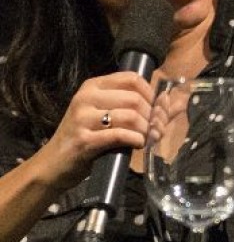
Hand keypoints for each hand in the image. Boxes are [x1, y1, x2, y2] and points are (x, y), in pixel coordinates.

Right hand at [39, 71, 154, 187]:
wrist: (54, 163)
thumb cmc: (86, 137)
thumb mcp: (107, 115)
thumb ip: (137, 107)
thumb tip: (172, 102)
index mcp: (93, 86)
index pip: (132, 78)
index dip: (151, 94)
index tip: (156, 109)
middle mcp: (86, 97)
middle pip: (135, 99)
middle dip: (153, 116)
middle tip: (156, 130)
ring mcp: (83, 118)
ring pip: (131, 116)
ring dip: (146, 130)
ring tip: (147, 138)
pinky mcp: (84, 139)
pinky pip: (120, 135)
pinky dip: (136, 140)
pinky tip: (138, 144)